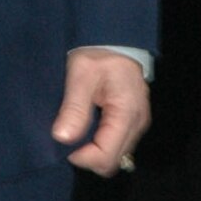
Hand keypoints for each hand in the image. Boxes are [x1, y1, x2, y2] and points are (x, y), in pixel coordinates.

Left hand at [51, 49, 149, 177]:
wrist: (115, 38)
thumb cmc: (98, 53)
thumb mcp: (81, 75)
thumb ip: (74, 107)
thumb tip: (63, 138)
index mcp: (127, 113)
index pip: (106, 157)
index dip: (82, 158)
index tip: (64, 143)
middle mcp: (137, 124)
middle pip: (112, 162)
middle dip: (87, 157)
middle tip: (68, 137)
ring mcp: (137, 124)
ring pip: (115, 156)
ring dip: (93, 151)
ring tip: (76, 131)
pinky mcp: (132, 122)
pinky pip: (116, 144)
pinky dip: (99, 143)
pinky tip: (86, 128)